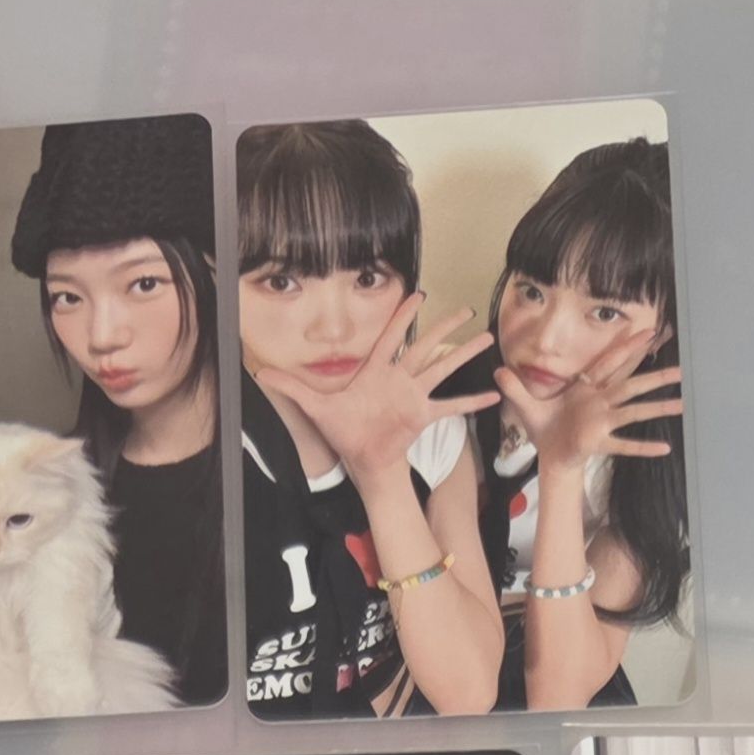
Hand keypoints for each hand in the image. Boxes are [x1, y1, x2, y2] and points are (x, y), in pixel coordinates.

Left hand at [254, 294, 498, 483]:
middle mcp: (399, 378)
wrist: (362, 460)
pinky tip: (492, 395)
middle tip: (466, 310)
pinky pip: (451, 407)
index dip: (404, 315)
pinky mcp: (423, 416)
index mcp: (377, 371)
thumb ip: (292, 387)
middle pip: (426, 346)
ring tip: (486, 339)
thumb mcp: (315, 406)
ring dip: (464, 355)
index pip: (392, 336)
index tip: (420, 294)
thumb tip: (261, 374)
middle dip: (446, 328)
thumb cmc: (343, 431)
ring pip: (443, 368)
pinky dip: (471, 403)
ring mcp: (414, 396)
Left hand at [496, 327, 681, 473]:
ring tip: (683, 404)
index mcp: (586, 389)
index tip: (648, 332)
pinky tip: (665, 448)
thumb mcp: (526, 404)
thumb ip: (514, 386)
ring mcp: (603, 422)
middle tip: (681, 368)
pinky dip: (643, 447)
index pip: (609, 363)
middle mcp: (600, 403)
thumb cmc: (544, 428)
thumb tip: (497, 369)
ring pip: (634, 411)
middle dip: (654, 375)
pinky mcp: (599, 441)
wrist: (548, 455)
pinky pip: (625, 445)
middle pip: (631, 384)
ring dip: (657, 407)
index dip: (627, 347)